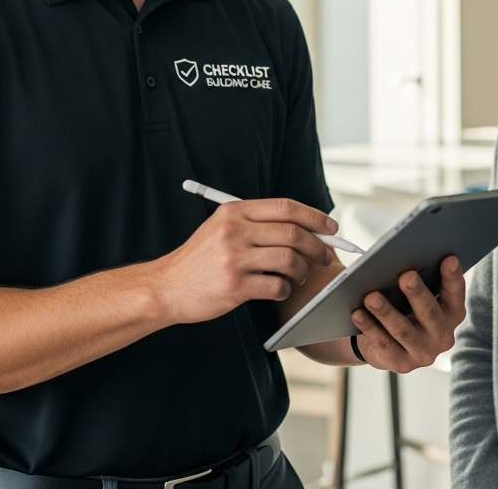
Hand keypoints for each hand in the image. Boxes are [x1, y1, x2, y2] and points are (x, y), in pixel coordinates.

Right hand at [155, 198, 335, 324]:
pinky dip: (285, 289)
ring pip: (289, 260)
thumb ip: (256, 223)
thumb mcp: (220, 228)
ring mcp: (233, 258)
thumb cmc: (199, 260)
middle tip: (325, 256)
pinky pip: (277, 286)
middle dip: (317, 246)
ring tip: (298, 276)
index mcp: (234, 211)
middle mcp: (234, 230)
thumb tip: (303, 225)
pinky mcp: (234, 286)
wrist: (166, 287)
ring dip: (302, 270)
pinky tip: (279, 289)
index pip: (286, 207)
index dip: (315, 217)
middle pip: (293, 232)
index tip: (331, 228)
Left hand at [352, 256, 464, 372]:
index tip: (448, 258)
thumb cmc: (404, 306)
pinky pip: (383, 344)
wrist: (387, 342)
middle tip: (406, 276)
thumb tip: (405, 257)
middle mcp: (443, 335)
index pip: (455, 294)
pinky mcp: (401, 363)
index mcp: (452, 313)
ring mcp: (423, 352)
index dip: (453, 277)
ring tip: (371, 296)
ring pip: (403, 330)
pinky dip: (369, 328)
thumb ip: (418, 277)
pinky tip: (358, 314)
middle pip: (429, 312)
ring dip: (386, 312)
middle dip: (417, 293)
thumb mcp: (416, 294)